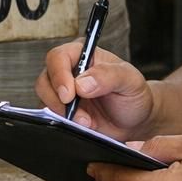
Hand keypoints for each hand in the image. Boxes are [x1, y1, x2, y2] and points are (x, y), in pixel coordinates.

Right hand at [35, 39, 156, 139]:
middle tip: (79, 114)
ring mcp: (63, 91)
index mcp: (84, 55)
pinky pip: (50, 115)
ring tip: (87, 121)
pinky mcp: (62, 110)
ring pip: (45, 98)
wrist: (136, 121)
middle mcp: (69, 70)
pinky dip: (63, 123)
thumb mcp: (130, 81)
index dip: (59, 75)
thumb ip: (108, 76)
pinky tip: (83, 125)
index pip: (58, 57)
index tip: (69, 94)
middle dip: (58, 100)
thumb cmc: (134, 95)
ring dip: (62, 113)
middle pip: (45, 79)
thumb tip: (82, 83)